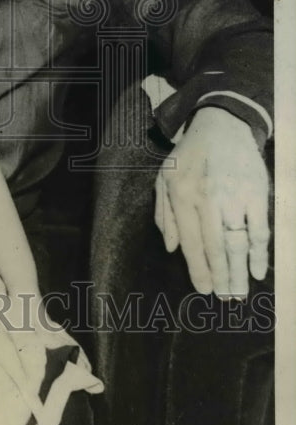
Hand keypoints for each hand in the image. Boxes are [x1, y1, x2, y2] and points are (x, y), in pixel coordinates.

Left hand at [155, 106, 269, 297]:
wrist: (222, 126)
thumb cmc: (189, 155)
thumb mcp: (164, 178)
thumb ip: (164, 214)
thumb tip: (171, 248)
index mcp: (181, 195)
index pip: (190, 242)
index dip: (198, 270)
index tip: (203, 289)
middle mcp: (208, 198)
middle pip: (215, 248)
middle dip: (220, 277)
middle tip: (223, 298)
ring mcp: (235, 196)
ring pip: (238, 244)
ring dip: (239, 272)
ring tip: (239, 293)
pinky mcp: (257, 193)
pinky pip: (259, 230)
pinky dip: (259, 253)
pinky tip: (257, 270)